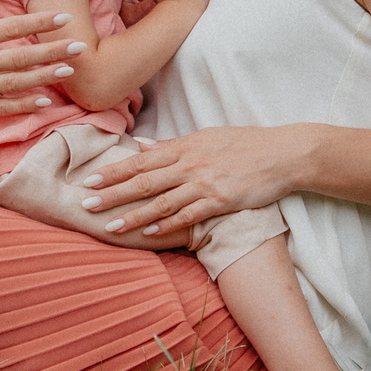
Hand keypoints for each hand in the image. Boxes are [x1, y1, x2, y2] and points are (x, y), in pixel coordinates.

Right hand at [0, 0, 87, 119]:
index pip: (10, 28)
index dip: (38, 23)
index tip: (63, 17)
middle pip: (19, 57)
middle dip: (52, 51)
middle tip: (80, 46)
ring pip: (14, 84)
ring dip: (44, 77)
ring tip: (69, 70)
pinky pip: (0, 108)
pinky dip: (23, 106)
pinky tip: (44, 101)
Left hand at [77, 124, 304, 237]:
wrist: (283, 153)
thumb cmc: (246, 144)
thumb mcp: (207, 137)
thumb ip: (174, 145)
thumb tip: (144, 146)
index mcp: (185, 147)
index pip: (141, 160)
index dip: (115, 171)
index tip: (91, 179)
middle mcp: (190, 164)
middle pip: (144, 180)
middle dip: (113, 193)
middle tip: (86, 204)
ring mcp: (205, 183)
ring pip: (161, 201)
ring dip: (134, 215)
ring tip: (110, 226)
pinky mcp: (221, 200)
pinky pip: (189, 215)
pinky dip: (168, 224)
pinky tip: (150, 233)